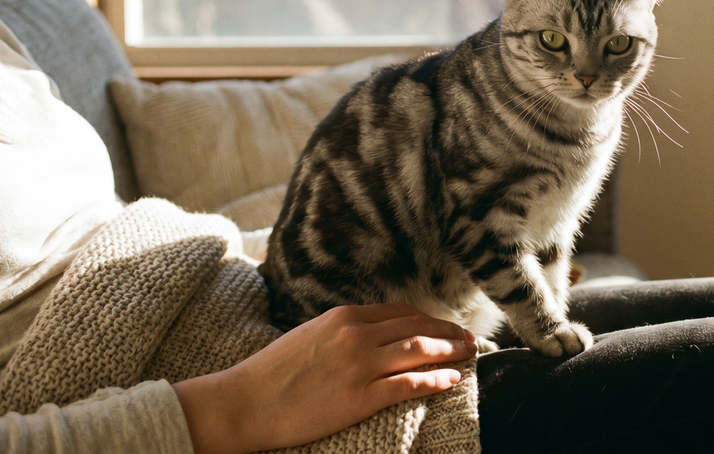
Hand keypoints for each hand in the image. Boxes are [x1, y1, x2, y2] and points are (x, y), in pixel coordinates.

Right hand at [172, 304, 476, 453]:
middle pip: (416, 327)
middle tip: (469, 337)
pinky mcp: (359, 397)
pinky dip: (434, 379)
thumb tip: (371, 334)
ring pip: (419, 350)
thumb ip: (342, 331)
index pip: (400, 312)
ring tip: (469, 353)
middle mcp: (356, 335)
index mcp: (343, 317)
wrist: (244, 402)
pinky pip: (408, 384)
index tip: (445, 325)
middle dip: (447, 331)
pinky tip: (451, 379)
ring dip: (449, 350)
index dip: (428, 319)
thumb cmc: (272, 373)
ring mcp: (359, 365)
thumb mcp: (310, 335)